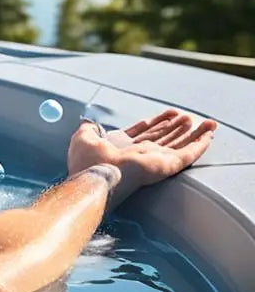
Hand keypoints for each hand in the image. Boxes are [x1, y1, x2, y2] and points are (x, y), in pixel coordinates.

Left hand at [67, 109, 216, 205]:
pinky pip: (189, 153)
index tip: (167, 114)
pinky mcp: (167, 165)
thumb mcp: (83, 138)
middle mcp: (141, 155)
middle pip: (163, 138)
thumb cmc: (88, 162)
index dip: (156, 123)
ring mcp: (156, 160)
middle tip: (186, 117)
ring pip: (179, 143)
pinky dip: (200, 143)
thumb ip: (88, 129)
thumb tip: (88, 122)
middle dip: (175, 127)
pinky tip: (209, 134)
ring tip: (205, 122)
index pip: (144, 134)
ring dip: (192, 132)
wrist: (98, 176)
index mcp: (124, 149)